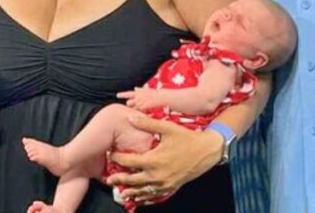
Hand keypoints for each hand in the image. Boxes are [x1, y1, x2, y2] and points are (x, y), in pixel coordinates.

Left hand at [106, 115, 222, 202]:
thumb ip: (148, 124)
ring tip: (121, 192)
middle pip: (132, 180)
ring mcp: (164, 183)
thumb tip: (131, 117)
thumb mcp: (167, 128)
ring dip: (130, 192)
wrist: (206, 151)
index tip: (111, 155)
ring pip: (142, 191)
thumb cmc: (186, 138)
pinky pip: (154, 195)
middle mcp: (157, 175)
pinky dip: (145, 197)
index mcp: (154, 160)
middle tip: (108, 180)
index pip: (130, 162)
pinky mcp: (171, 187)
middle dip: (119, 180)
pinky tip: (139, 198)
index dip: (118, 159)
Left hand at [117, 87, 163, 111]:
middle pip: (129, 102)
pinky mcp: (143, 108)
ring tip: (132, 113)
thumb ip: (140, 90)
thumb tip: (135, 88)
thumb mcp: (147, 90)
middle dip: (128, 105)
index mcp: (139, 92)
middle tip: (128, 106)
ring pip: (133, 108)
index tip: (117, 95)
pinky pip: (138, 112)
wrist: (163, 97)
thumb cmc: (157, 94)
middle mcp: (138, 97)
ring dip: (133, 110)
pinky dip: (139, 114)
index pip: (128, 93)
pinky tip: (140, 116)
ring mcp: (140, 102)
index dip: (122, 94)